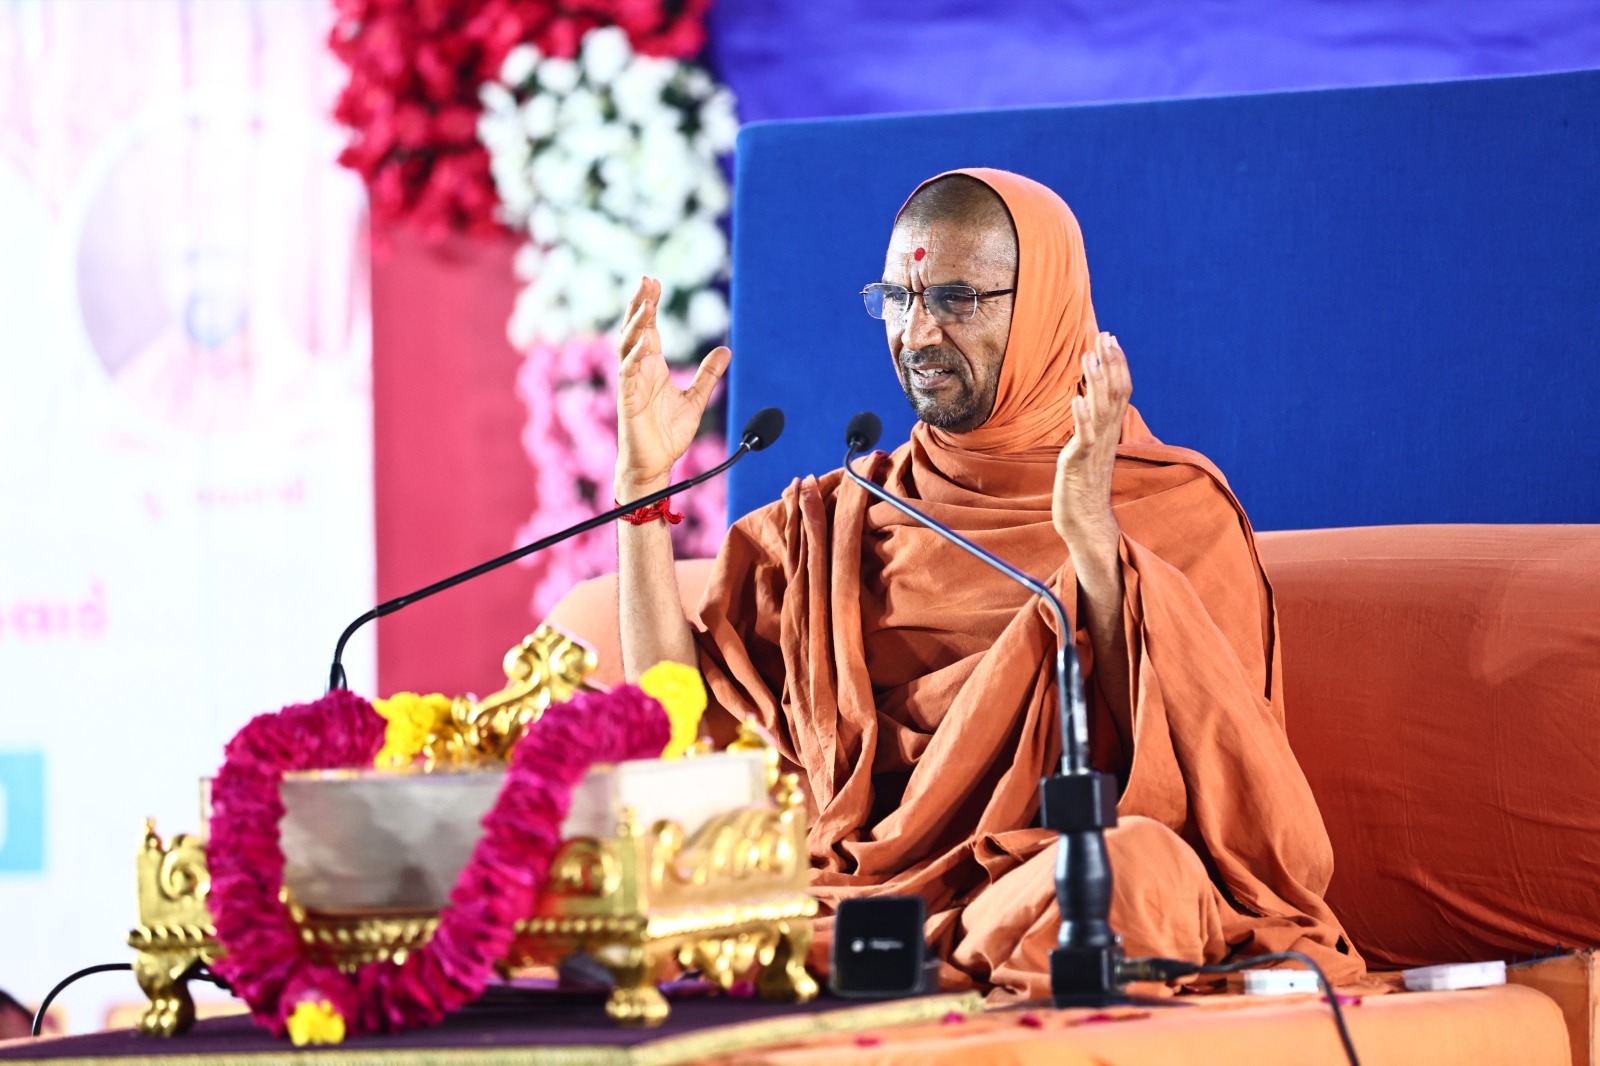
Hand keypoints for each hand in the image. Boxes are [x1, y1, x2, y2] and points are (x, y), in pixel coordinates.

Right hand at [615, 276, 729, 497]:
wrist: (653, 465)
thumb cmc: (668, 435)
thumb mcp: (696, 399)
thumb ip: (708, 374)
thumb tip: (725, 350)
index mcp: (653, 367)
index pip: (649, 329)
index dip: (650, 305)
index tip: (654, 281)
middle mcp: (639, 371)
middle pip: (635, 330)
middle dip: (639, 304)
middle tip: (646, 280)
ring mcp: (631, 384)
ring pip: (627, 346)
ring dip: (636, 324)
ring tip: (645, 303)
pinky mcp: (627, 400)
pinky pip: (628, 373)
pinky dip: (635, 356)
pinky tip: (645, 343)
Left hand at [1053, 332, 1131, 551]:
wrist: (1087, 524)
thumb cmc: (1084, 488)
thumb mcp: (1089, 449)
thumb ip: (1092, 425)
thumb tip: (1088, 400)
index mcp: (1109, 432)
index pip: (1121, 391)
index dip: (1117, 363)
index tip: (1110, 338)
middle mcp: (1106, 438)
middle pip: (1115, 394)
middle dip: (1110, 363)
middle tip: (1104, 335)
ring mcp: (1094, 451)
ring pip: (1100, 411)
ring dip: (1095, 382)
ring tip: (1088, 357)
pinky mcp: (1079, 466)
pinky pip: (1083, 439)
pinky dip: (1080, 418)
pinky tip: (1075, 398)